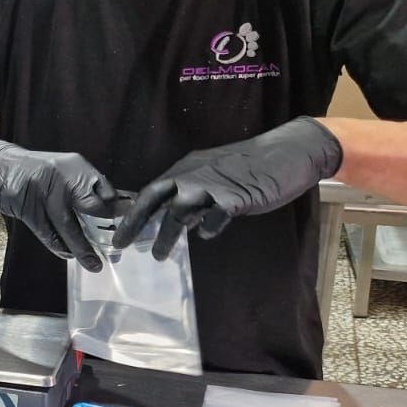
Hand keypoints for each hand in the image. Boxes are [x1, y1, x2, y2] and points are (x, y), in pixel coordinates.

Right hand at [0, 140, 118, 270]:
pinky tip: (67, 254)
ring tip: (93, 265)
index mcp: (75, 165)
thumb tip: (114, 206)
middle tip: (112, 249)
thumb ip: (86, 186)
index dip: (116, 210)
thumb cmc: (35, 171)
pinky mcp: (26, 207)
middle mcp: (62, 176)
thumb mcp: (63, 169)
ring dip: (81, 249)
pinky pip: (47, 232)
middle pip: (90, 207)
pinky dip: (58, 246)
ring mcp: (42, 192)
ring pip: (68, 226)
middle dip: (101, 231)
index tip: (125, 226)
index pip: (104, 189)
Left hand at [114, 117, 342, 257]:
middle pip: (156, 198)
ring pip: (180, 211)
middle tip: (122, 244)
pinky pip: (216, 216)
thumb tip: (178, 223)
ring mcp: (215, 185)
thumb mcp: (213, 177)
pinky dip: (209, 228)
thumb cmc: (249, 166)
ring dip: (168, 234)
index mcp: (186, 169)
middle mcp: (194, 175)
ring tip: (159, 254)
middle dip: (136, 223)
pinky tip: (207, 236)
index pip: (150, 191)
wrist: (288, 152)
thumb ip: (194, 197)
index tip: (118, 232)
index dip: (132, 212)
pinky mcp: (237, 196)